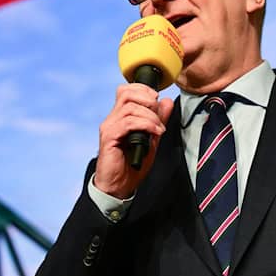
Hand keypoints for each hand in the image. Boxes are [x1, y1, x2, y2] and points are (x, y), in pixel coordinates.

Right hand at [94, 83, 173, 198]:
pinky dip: (145, 125)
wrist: (119, 186)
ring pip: (129, 107)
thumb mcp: (151, 139)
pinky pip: (127, 122)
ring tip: (158, 129)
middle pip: (126, 93)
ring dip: (150, 116)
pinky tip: (154, 133)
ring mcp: (109, 127)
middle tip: (158, 114)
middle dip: (147, 99)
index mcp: (120, 117)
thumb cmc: (131, 165)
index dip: (143, 89)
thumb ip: (157, 120)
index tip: (157, 100)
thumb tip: (166, 101)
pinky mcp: (109, 137)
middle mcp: (112, 119)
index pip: (126, 90)